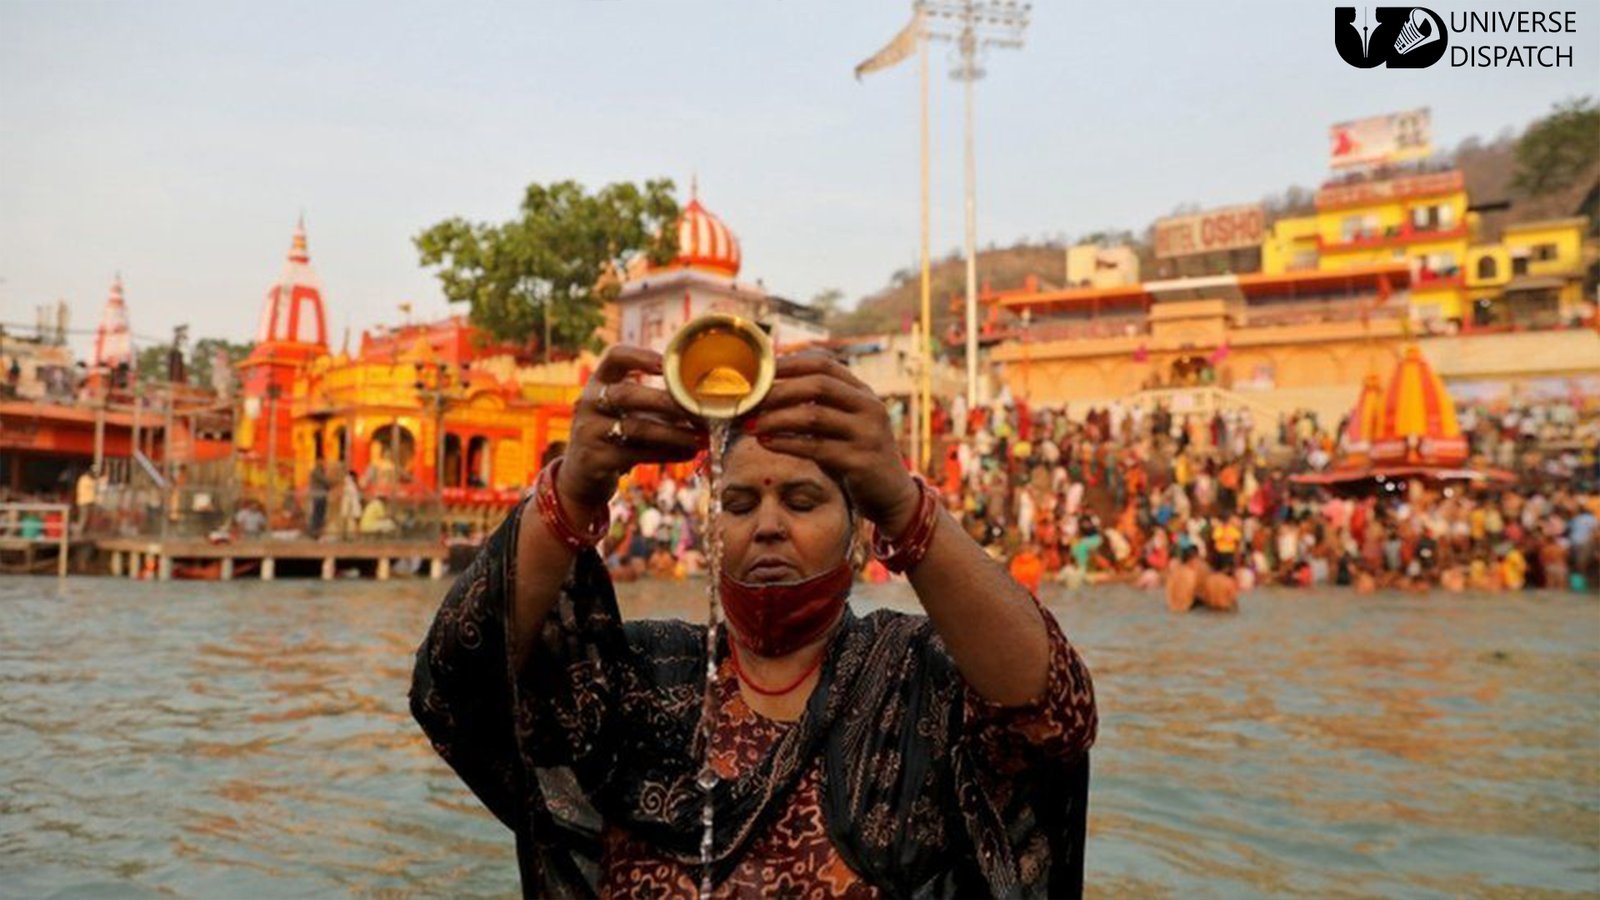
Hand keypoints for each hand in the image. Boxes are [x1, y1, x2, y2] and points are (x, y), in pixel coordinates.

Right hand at [556, 346, 704, 515]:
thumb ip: (657, 402)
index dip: (640, 356)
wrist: (582, 475)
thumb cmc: (617, 435)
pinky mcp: (595, 459)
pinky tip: (688, 453)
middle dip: (664, 401)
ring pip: (635, 427)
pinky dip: (666, 453)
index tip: (666, 363)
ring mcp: (588, 431)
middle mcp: (589, 402)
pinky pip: (635, 454)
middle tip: (696, 408)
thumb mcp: (626, 412)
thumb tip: (706, 402)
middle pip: (626, 394)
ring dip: (673, 432)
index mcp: (599, 382)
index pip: (614, 357)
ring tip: (700, 437)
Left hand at [750, 351, 920, 534]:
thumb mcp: (843, 424)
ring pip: (814, 417)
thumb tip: (767, 391)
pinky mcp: (860, 461)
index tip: (759, 372)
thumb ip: (818, 406)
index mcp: (863, 392)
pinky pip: (815, 448)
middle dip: (778, 391)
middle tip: (749, 401)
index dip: (789, 364)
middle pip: (818, 386)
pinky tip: (766, 442)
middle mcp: (869, 407)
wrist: (890, 492)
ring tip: (750, 424)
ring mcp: (867, 434)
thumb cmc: (855, 454)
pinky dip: (786, 444)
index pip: (824, 364)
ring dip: (776, 419)